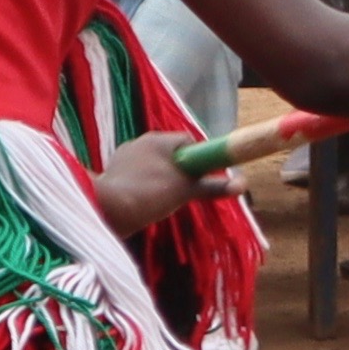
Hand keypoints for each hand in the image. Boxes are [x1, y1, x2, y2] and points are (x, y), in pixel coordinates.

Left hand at [87, 132, 226, 241]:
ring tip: (165, 202)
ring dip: (163, 181)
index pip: (188, 141)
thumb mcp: (186, 191)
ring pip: (153, 167)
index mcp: (158, 140)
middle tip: (188, 192)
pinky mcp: (112, 175)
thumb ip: (213, 186)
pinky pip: (137, 178)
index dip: (201, 158)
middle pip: (171, 154)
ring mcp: (123, 158)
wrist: (106, 209)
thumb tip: (242, 184)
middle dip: (181, 171)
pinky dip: (145, 189)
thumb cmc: (149, 194)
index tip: (206, 176)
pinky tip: (145, 204)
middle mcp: (139, 142)